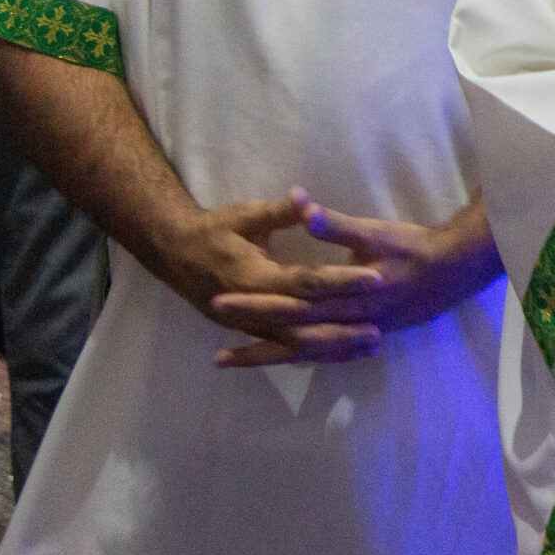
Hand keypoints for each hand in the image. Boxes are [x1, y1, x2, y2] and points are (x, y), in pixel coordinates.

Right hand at [154, 196, 386, 361]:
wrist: (175, 254)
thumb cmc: (214, 230)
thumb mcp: (246, 215)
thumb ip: (280, 211)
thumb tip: (306, 198)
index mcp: (255, 277)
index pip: (306, 282)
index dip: (341, 280)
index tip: (375, 277)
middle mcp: (253, 308)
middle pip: (305, 323)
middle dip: (342, 328)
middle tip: (379, 331)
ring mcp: (251, 325)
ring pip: (297, 344)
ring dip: (333, 348)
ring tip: (370, 349)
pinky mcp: (251, 330)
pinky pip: (286, 348)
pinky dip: (314, 354)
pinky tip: (342, 356)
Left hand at [207, 189, 502, 368]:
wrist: (457, 270)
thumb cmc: (415, 247)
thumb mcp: (376, 232)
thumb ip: (338, 226)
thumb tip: (304, 211)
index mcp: (345, 296)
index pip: (291, 302)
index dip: (255, 302)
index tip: (221, 302)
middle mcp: (348, 322)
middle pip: (292, 335)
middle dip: (254, 342)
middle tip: (216, 355)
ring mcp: (359, 333)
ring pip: (308, 353)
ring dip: (271, 357)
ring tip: (235, 363)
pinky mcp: (371, 335)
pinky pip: (330, 355)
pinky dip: (305, 359)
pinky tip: (288, 360)